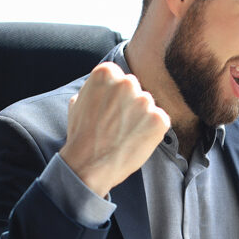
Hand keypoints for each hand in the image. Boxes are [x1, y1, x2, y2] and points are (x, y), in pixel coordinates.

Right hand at [60, 62, 169, 196]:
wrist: (89, 166)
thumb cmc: (81, 136)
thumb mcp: (78, 102)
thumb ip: (95, 88)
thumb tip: (105, 86)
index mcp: (106, 72)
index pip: (118, 77)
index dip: (114, 95)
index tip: (108, 109)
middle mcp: (127, 82)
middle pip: (134, 89)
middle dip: (129, 103)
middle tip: (117, 124)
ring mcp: (145, 101)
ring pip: (147, 105)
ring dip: (140, 118)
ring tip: (124, 135)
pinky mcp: (159, 120)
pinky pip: (160, 121)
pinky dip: (152, 131)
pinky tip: (136, 141)